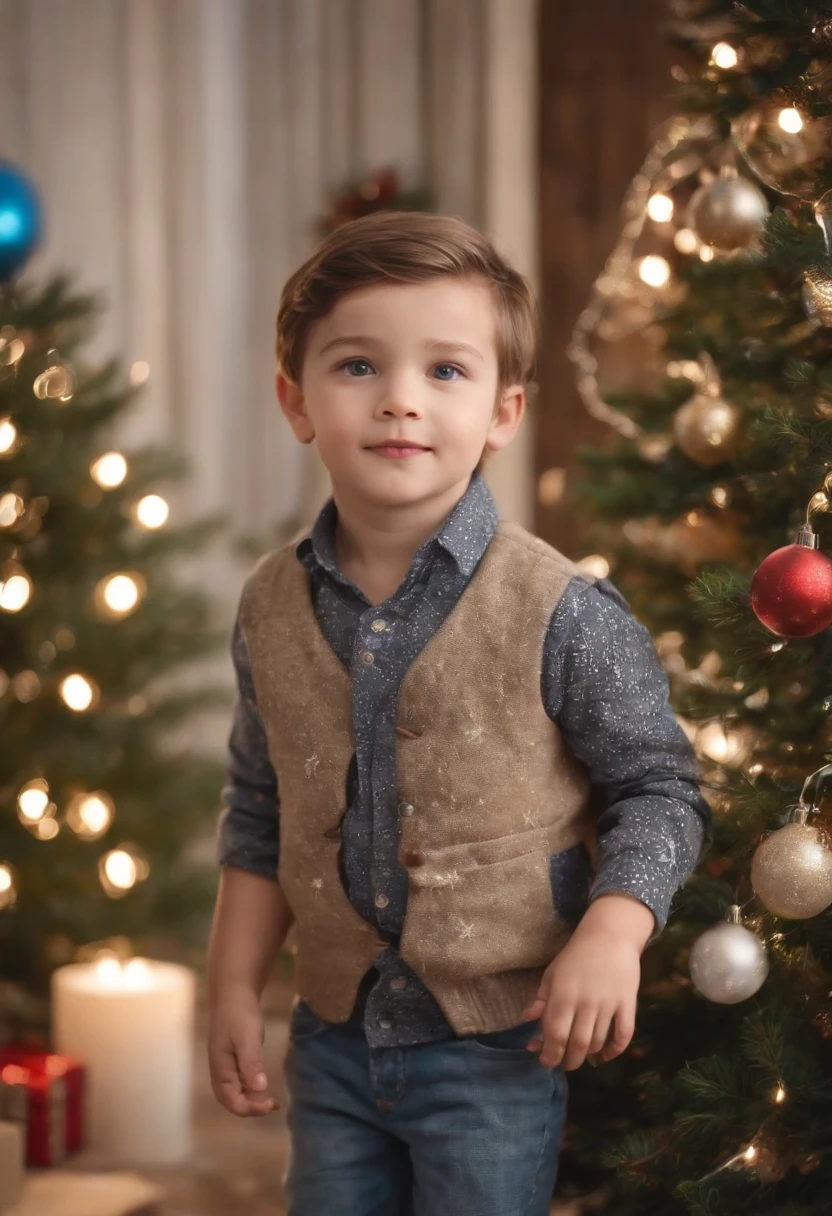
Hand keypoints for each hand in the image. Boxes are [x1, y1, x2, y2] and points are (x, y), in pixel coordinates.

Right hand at [208, 988, 279, 1116]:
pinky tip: (262, 1086)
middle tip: (273, 1104)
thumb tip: (259, 1090)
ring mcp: (225, 1068)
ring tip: (271, 1101)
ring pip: (235, 1095)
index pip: (233, 1103)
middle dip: (251, 1109)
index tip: (272, 1104)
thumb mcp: (247, 1039)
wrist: (233, 995)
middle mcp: (220, 1074)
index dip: (252, 1109)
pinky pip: (239, 1084)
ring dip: (251, 1102)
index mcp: (221, 1071)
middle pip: (232, 1103)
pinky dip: (250, 1090)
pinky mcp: (232, 1061)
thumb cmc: (239, 1015)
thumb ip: (251, 1064)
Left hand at [520, 893, 652, 1070]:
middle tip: (563, 1063)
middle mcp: (585, 1004)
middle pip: (577, 1045)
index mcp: (563, 996)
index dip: (549, 1055)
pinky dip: (614, 1051)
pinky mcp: (628, 1004)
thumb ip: (540, 999)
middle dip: (568, 1061)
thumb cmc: (576, 955)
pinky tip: (604, 1056)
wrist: (609, 935)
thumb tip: (527, 1020)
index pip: (555, 1035)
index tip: (545, 1061)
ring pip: (597, 1043)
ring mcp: (608, 1005)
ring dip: (587, 1056)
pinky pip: (624, 1036)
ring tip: (580, 1056)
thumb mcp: (552, 973)